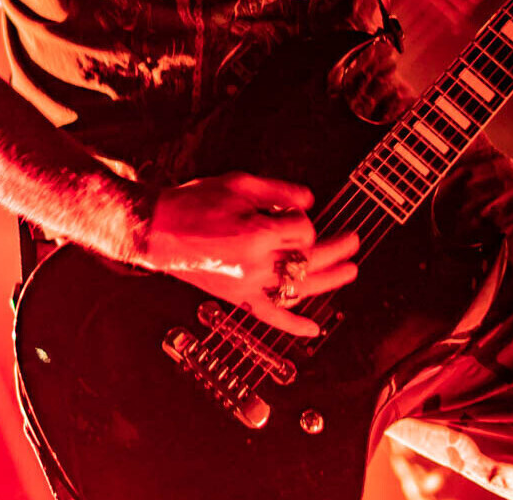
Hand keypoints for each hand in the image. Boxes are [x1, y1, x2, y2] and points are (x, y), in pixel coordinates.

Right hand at [140, 172, 358, 336]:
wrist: (159, 229)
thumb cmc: (193, 204)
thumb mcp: (238, 183)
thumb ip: (279, 190)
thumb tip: (311, 201)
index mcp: (257, 234)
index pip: (304, 229)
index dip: (304, 218)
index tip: (293, 211)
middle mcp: (256, 264)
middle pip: (311, 259)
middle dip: (337, 248)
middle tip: (353, 239)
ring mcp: (247, 285)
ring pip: (300, 288)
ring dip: (330, 281)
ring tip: (350, 271)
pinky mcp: (237, 298)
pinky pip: (270, 317)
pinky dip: (292, 326)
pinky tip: (313, 329)